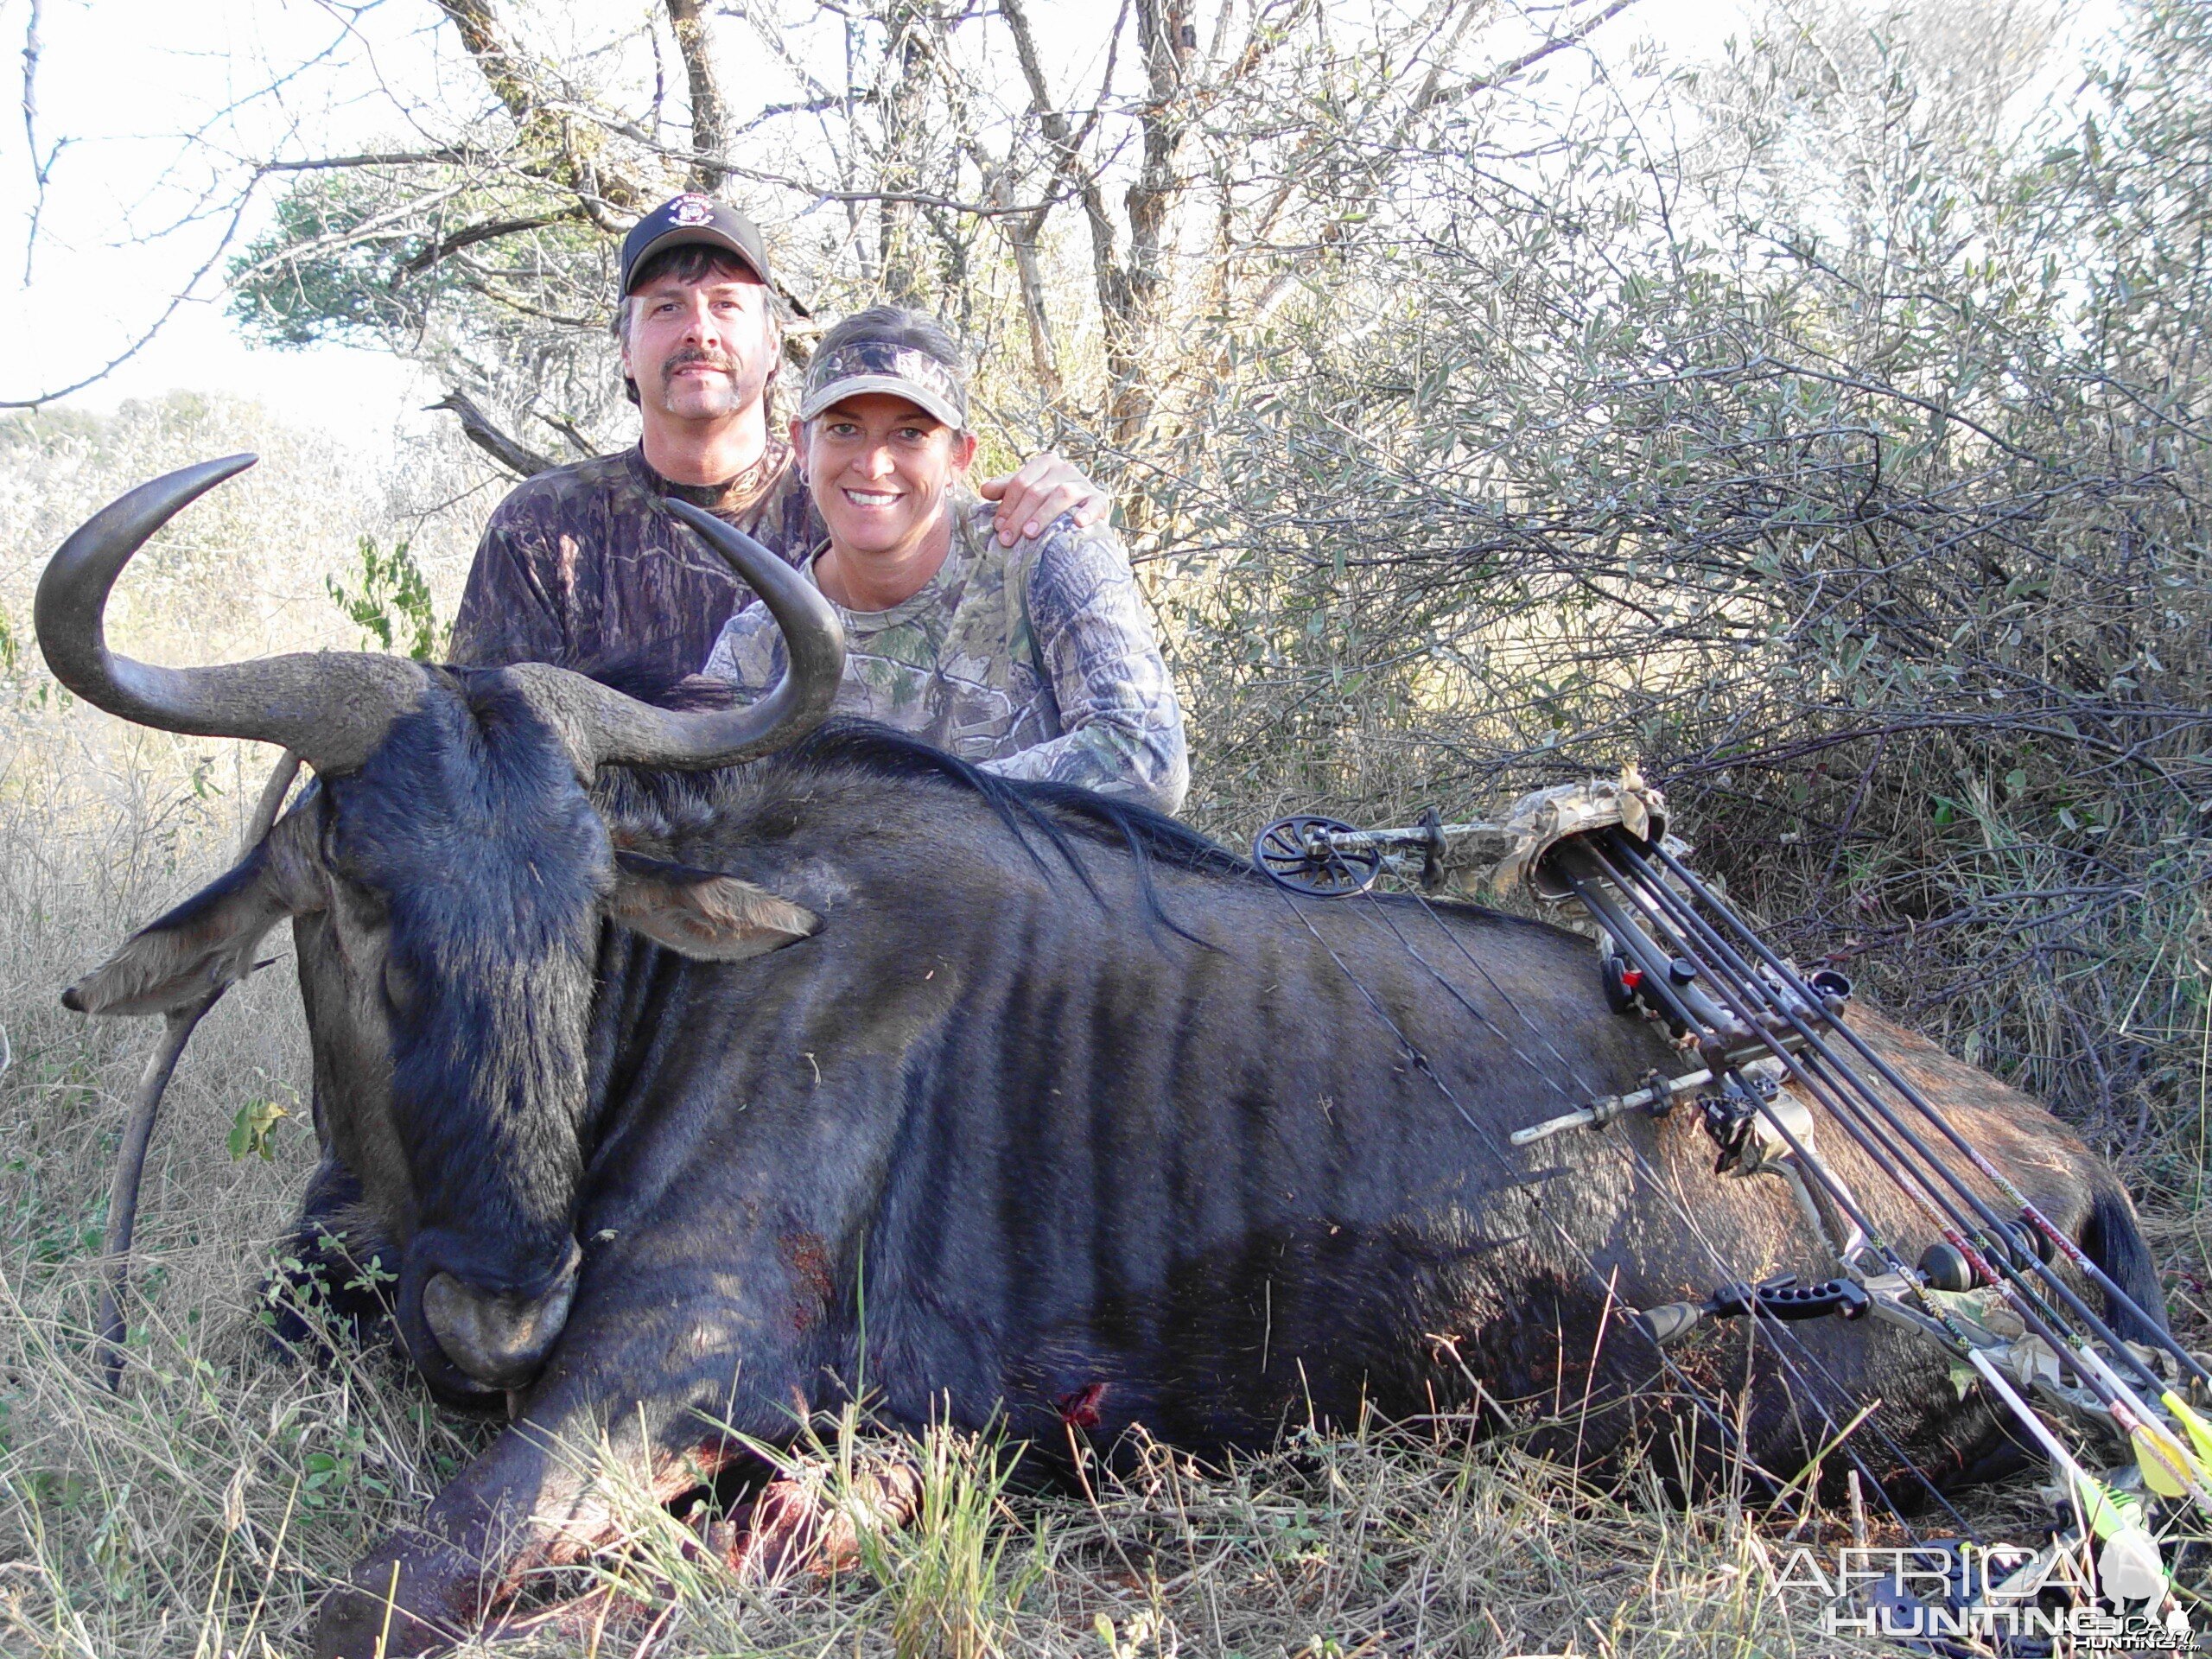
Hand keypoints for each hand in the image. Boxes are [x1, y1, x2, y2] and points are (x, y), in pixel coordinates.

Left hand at [976, 453, 1109, 545]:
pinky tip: (1077, 524)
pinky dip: (1087, 513)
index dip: (1007, 505)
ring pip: (1062, 494)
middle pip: (1037, 491)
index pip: (1020, 482)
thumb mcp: (1026, 492)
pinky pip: (1094, 504)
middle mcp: (1065, 469)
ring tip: (1030, 534)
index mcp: (1045, 463)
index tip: (998, 526)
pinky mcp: (1100, 499)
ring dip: (1044, 515)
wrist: (1085, 509)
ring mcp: (1083, 484)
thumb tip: (984, 490)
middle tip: (1007, 539)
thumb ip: (1005, 490)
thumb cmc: (1048, 501)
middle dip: (1019, 516)